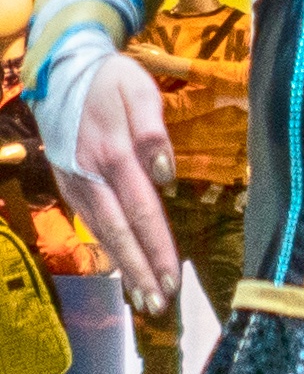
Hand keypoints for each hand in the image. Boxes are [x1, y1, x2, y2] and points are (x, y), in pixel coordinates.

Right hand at [59, 56, 178, 311]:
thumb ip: (153, 133)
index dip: (156, 247)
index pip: (141, 212)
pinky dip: (107, 246)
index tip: (171, 278)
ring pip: (101, 232)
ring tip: (143, 297)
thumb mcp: (139, 91)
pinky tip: (121, 266)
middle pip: (118, 232)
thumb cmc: (110, 80)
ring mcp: (75, 181)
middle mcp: (90, 176)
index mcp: (112, 157)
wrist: (62, 69)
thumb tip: (164, 175)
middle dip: (138, 270)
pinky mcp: (68, 182)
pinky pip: (91, 221)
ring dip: (123, 266)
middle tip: (158, 304)